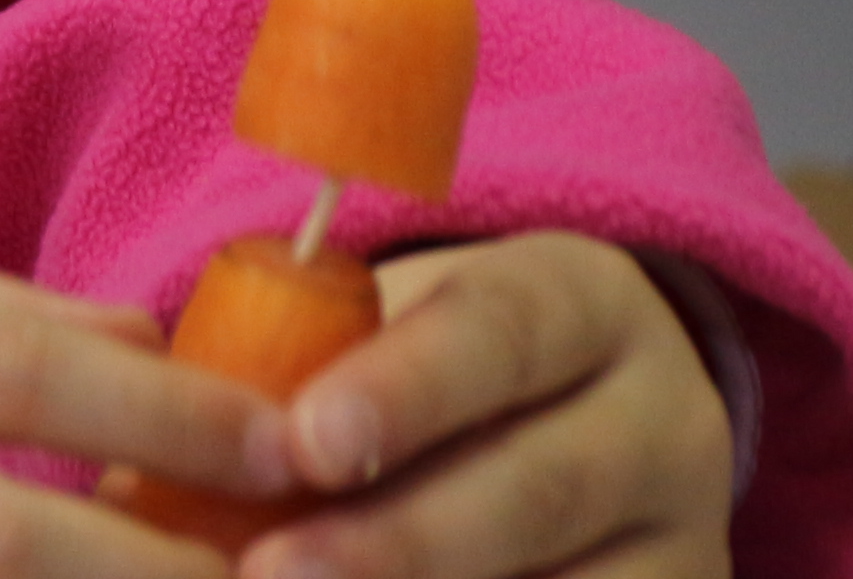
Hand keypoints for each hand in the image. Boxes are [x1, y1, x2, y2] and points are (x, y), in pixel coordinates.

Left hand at [247, 233, 733, 578]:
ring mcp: (691, 542)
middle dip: (397, 540)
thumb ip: (306, 357)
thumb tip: (162, 414)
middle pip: (539, 488)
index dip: (405, 388)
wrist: (575, 428)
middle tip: (273, 571)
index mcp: (587, 302)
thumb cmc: (427, 370)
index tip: (308, 443)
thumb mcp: (390, 328)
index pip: (502, 331)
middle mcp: (667, 421)